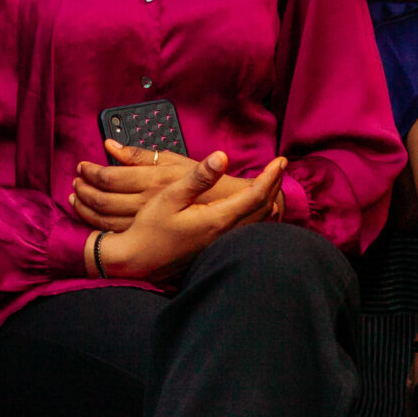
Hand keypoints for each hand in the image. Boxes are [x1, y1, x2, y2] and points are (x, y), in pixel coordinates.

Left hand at [71, 142, 203, 231]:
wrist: (223, 212)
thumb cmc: (198, 183)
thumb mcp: (172, 161)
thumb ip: (138, 155)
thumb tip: (110, 145)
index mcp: (153, 181)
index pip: (110, 177)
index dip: (91, 172)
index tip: (82, 166)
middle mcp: (147, 204)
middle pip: (103, 199)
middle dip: (83, 189)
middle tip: (76, 180)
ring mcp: (146, 224)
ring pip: (104, 219)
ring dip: (85, 207)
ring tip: (76, 195)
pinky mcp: (147, 237)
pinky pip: (113, 232)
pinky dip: (95, 224)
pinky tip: (88, 215)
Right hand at [74, 143, 289, 231]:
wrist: (137, 259)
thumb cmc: (149, 228)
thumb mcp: (169, 196)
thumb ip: (197, 178)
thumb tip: (221, 157)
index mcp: (217, 219)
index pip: (255, 196)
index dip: (270, 176)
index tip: (280, 160)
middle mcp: (225, 233)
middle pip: (262, 208)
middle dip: (274, 185)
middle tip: (280, 166)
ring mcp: (222, 242)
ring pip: (257, 220)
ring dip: (267, 199)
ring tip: (272, 182)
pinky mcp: (216, 246)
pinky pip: (248, 228)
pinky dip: (258, 213)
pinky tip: (257, 208)